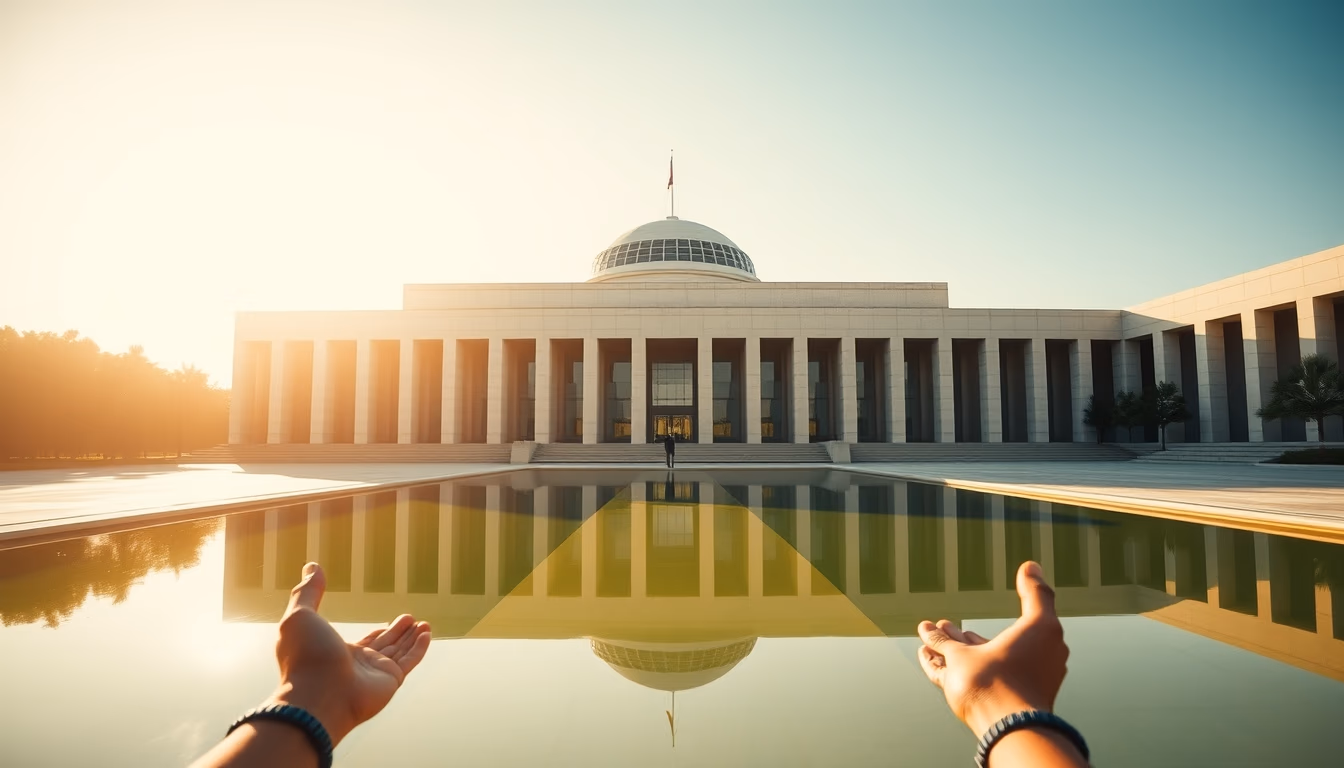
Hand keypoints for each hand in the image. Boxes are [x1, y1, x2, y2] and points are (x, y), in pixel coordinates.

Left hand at [268, 562, 431, 745]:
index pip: (365, 641)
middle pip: (385, 645)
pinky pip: (409, 661)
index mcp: (338, 652)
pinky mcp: (390, 680)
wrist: (318, 693)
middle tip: (410, 619)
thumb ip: (308, 591)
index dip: (378, 632)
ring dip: (412, 637)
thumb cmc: (305, 656)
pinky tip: (427, 634)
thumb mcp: (301, 615)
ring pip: (400, 652)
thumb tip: (311, 565)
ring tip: (424, 623)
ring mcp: (375, 674)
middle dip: (398, 632)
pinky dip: (420, 647)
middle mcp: (358, 664)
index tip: (389, 622)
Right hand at [916, 561, 1067, 735]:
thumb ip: (1035, 594)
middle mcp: (1013, 674)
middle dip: (963, 636)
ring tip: (928, 633)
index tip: (982, 616)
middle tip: (944, 625)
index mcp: (1032, 657)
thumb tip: (1032, 566)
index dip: (1001, 620)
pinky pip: (952, 676)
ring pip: (964, 663)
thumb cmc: (1024, 674)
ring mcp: (990, 688)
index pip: (1016, 634)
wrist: (1005, 722)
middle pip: (986, 650)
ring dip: (946, 646)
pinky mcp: (969, 699)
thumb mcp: (1036, 623)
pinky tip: (924, 652)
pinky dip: (939, 662)